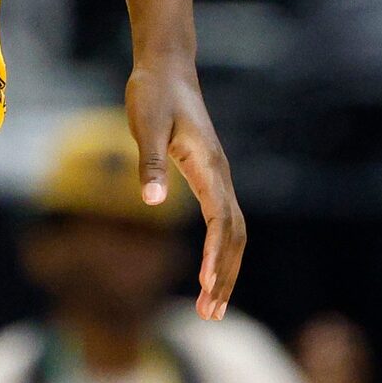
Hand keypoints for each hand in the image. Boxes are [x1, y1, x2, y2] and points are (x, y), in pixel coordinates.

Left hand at [128, 56, 245, 318]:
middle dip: (225, 276)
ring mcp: (217, 177)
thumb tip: (149, 201)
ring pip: (233, 233)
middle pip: (235, 236)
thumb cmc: (155, 93)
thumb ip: (149, 162)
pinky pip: (223, 223)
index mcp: (208, 166)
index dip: (215, 255)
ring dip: (225, 270)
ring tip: (210, 307)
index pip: (221, 220)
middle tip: (209, 314)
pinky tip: (208, 273)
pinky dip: (220, 253)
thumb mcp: (147, 124)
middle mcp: (220, 175)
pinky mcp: (208, 177)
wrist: (167, 68)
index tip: (205, 285)